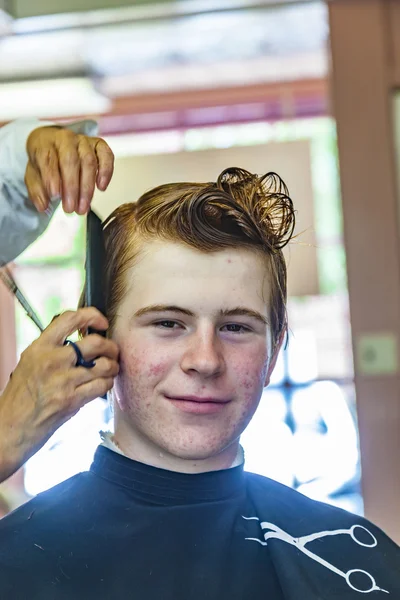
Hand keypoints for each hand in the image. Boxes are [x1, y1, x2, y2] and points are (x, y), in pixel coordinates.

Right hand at [0, 308, 118, 481]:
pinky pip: (102, 385)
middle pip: (95, 342)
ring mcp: (63, 381)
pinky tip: (103, 384)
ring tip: (111, 369)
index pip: (70, 319)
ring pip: (104, 365)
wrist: (10, 428)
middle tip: (112, 351)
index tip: (101, 323)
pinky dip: (107, 384)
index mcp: (40, 347)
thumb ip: (52, 349)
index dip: (92, 316)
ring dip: (113, 367)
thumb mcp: (30, 362)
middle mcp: (51, 360)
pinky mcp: (72, 400)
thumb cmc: (20, 396)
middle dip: (110, 346)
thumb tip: (80, 339)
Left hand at [25, 126, 113, 214]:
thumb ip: (36, 190)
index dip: (52, 177)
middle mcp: (65, 139)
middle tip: (71, 208)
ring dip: (87, 187)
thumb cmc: (44, 162)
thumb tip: (43, 206)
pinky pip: (106, 155)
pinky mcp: (98, 145)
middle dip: (72, 187)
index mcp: (44, 143)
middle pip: (70, 160)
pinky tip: (101, 187)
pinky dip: (106, 171)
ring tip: (83, 206)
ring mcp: (83, 141)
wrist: (54, 145)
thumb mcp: (33, 175)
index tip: (55, 195)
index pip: (48, 157)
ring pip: (89, 161)